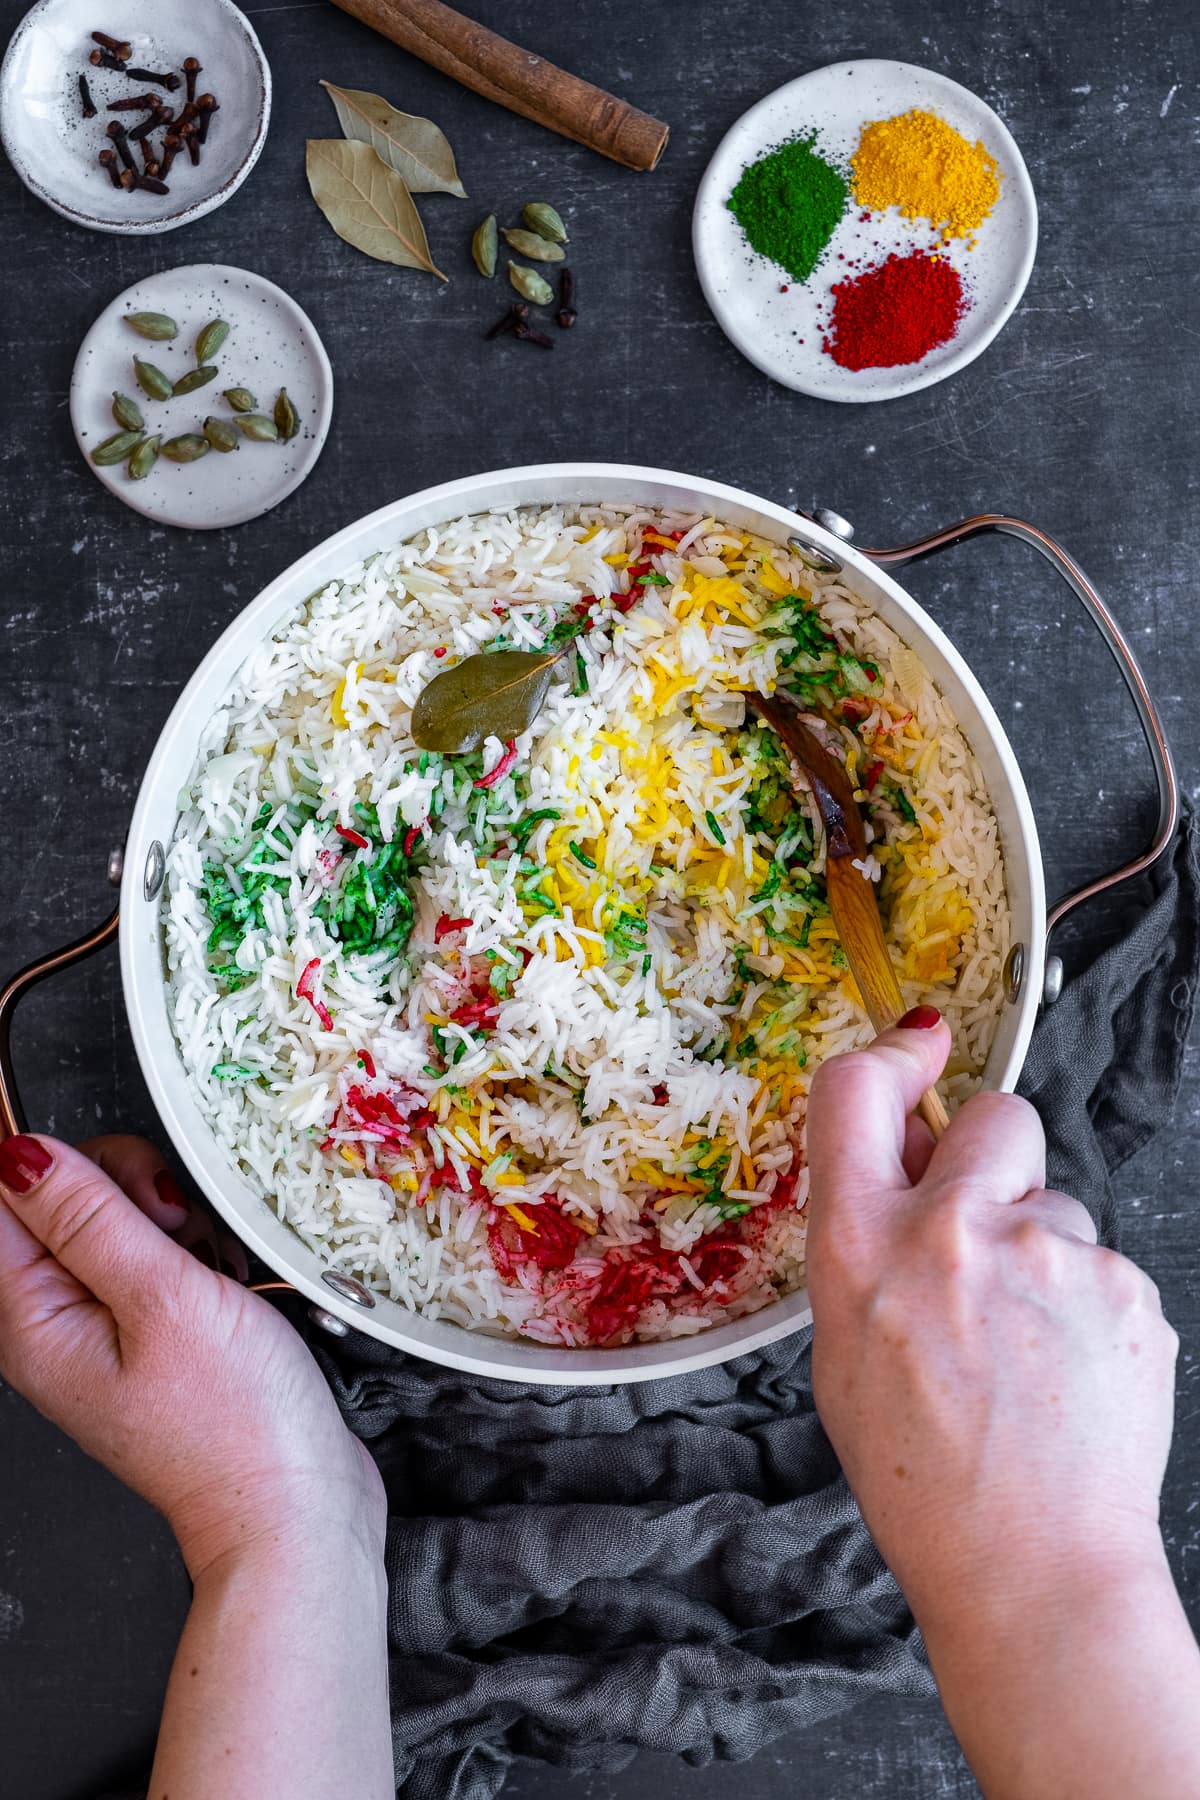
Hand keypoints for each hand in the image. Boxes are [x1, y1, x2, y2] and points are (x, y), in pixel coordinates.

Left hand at [0, 1133, 383, 1577]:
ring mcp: (104, 1327)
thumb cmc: (234, 1423)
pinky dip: (193, 1249)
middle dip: (129, 1188)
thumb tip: (21, 1154)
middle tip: (176, 1232)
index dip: (66, 1169)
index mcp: (33, 1319)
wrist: (295, 1503)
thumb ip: (89, 1216)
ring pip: (115, 1217)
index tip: (129, 1192)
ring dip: (172, 1219)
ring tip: (209, 1266)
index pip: (5, 1200)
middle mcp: (55, 1322)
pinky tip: (221, 1279)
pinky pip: (154, 1253)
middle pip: (61, 1199)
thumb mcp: (162, 1300)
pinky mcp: (150, 1330)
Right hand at [805, 1015, 1177, 1639]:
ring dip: (1040, 1250)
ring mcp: (1050, 1256)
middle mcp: (953, 1233)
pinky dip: (1085, 1303)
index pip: (854, 1092)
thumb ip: (869, 1241)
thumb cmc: (924, 1478)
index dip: (890, 1057)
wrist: (1033, 1570)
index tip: (915, 1048)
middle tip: (986, 1232)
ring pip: (1055, 1203)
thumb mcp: (844, 1349)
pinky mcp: (1126, 1286)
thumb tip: (907, 1156)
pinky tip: (1064, 1370)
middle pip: (994, 1115)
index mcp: (861, 1250)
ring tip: (1027, 1348)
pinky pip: (1101, 1261)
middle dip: (992, 1158)